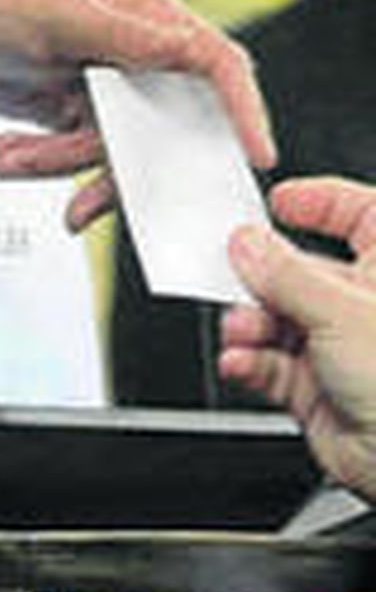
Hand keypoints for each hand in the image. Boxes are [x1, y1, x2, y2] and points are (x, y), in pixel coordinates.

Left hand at [0, 0, 274, 229]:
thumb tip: (183, 51)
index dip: (243, 111)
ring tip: (12, 159)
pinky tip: (8, 154)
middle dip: (117, 168)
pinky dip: (44, 163)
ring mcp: (108, 89)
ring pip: (114, 152)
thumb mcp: (55, 17)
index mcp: (150, 21)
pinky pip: (78, 156)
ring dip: (60, 165)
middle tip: (84, 202)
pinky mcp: (77, 113)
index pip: (217, 66)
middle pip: (166, 129)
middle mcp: (138, 57)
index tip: (254, 154)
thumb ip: (120, 38)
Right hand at [218, 178, 375, 502]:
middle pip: (301, 270)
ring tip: (241, 330)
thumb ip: (287, 275)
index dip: (322, 202)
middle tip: (230, 272)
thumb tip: (247, 244)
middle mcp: (368, 308)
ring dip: (251, 324)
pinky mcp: (320, 389)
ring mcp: (344, 349)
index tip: (279, 202)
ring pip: (280, 319)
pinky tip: (243, 361)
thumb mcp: (345, 313)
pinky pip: (272, 364)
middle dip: (263, 276)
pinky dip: (251, 362)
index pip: (361, 216)